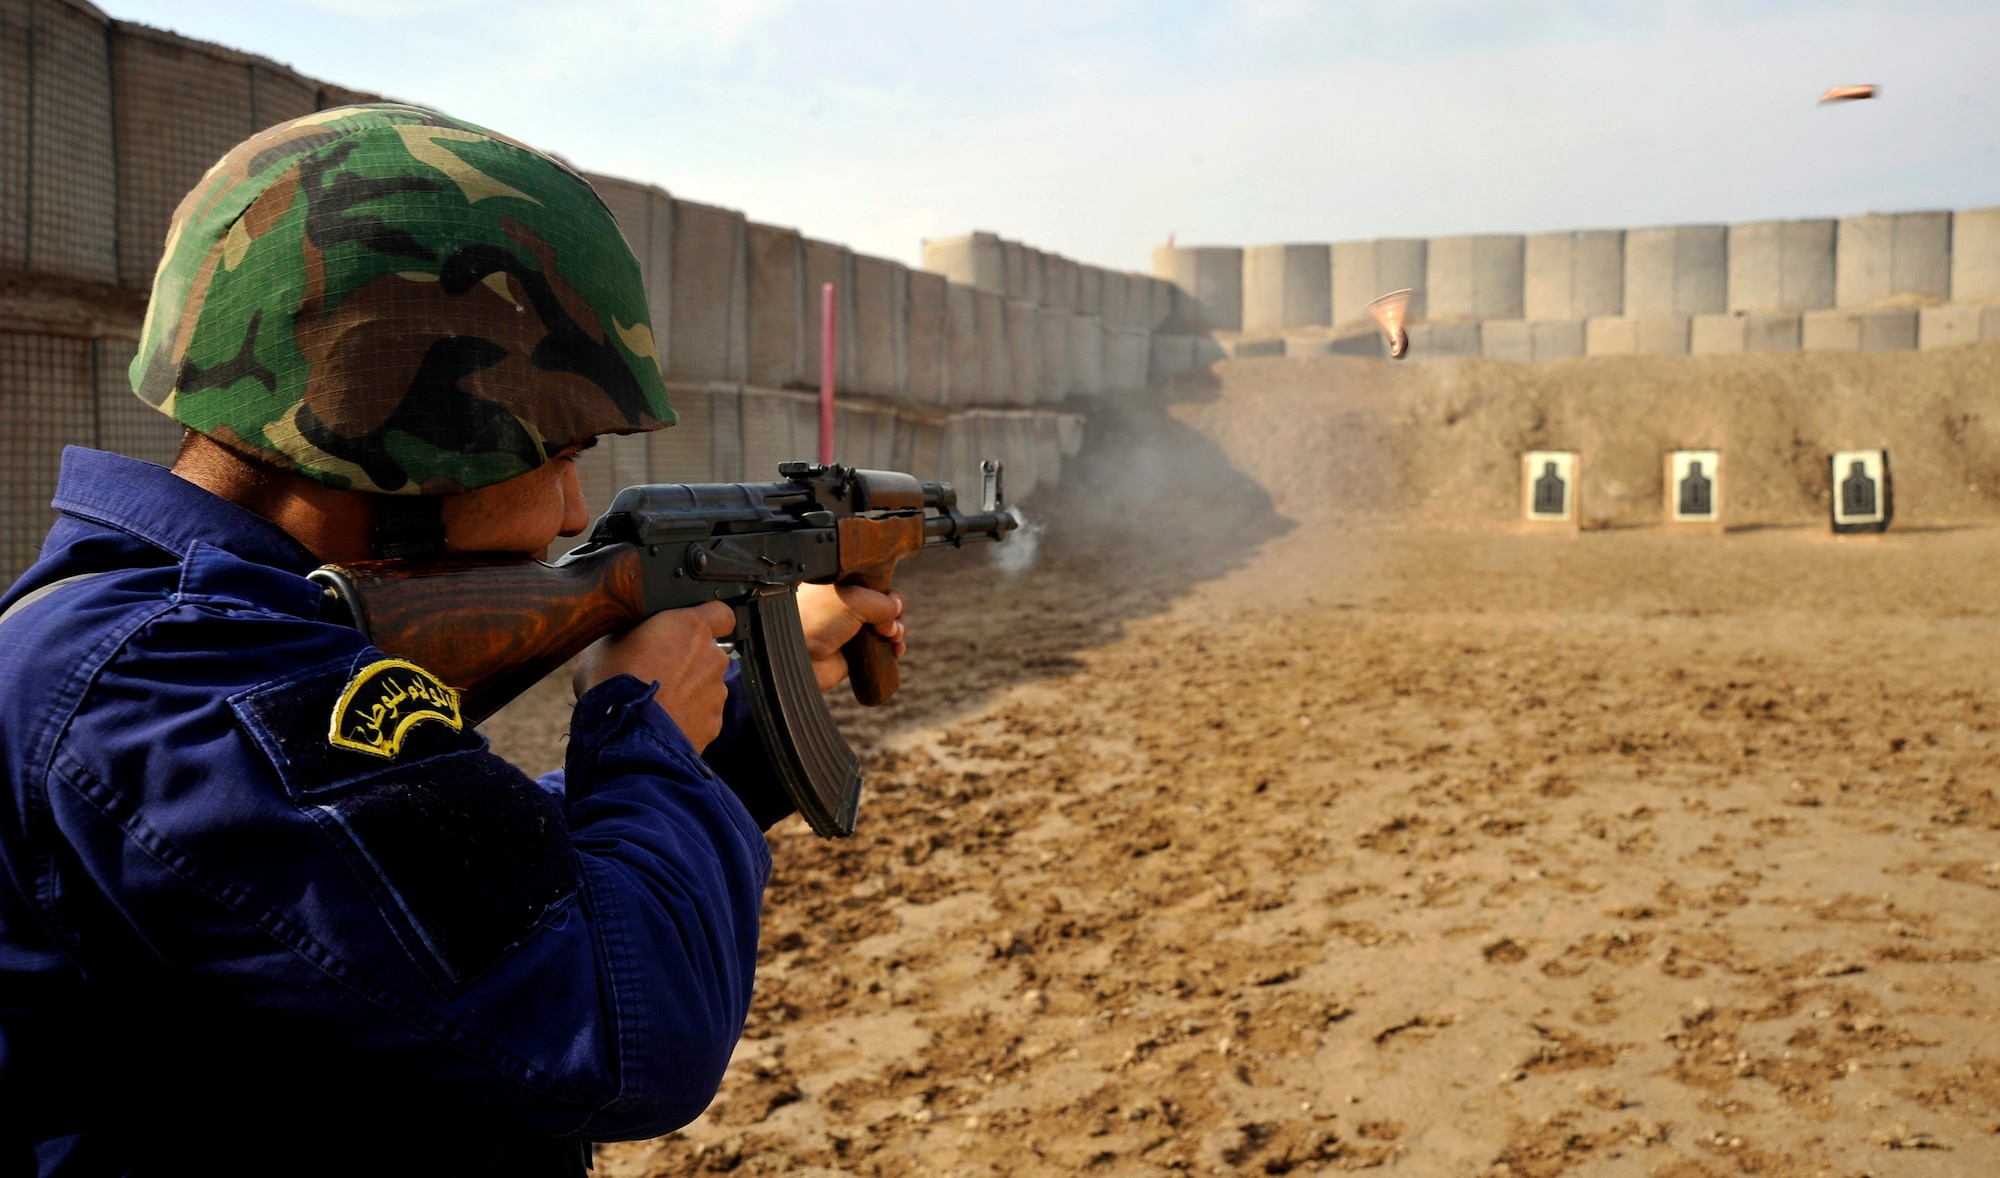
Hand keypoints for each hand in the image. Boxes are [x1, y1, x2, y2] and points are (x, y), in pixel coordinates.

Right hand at [573, 601, 734, 752]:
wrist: (624, 737)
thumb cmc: (614, 684)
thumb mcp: (605, 643)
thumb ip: (631, 633)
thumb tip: (628, 635)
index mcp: (691, 628)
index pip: (721, 612)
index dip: (708, 619)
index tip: (690, 628)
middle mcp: (712, 657)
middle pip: (708, 653)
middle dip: (688, 660)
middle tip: (656, 671)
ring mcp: (716, 693)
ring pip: (705, 685)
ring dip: (687, 690)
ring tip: (656, 702)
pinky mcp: (713, 724)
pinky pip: (702, 714)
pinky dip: (687, 717)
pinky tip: (662, 722)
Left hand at [796, 583, 906, 691]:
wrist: (798, 656)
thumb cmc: (817, 620)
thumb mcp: (854, 598)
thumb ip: (882, 601)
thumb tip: (897, 610)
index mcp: (839, 584)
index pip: (873, 583)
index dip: (887, 592)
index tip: (891, 603)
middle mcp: (844, 605)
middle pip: (882, 605)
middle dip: (894, 614)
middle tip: (891, 626)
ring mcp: (848, 629)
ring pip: (883, 626)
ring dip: (896, 631)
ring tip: (895, 638)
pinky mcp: (852, 652)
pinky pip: (879, 647)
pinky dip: (892, 648)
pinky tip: (897, 650)